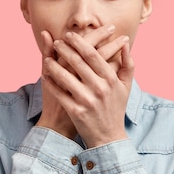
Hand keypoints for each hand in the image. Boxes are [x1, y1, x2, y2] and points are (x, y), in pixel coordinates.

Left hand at [41, 30, 133, 147]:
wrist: (109, 137)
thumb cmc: (116, 108)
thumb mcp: (126, 86)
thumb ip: (128, 64)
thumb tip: (126, 43)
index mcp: (111, 80)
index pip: (93, 54)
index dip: (80, 42)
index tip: (70, 35)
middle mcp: (99, 88)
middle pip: (77, 62)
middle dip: (64, 49)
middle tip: (57, 42)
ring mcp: (87, 100)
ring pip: (65, 76)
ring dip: (54, 64)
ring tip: (47, 58)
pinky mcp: (76, 111)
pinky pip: (59, 93)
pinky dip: (50, 83)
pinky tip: (44, 75)